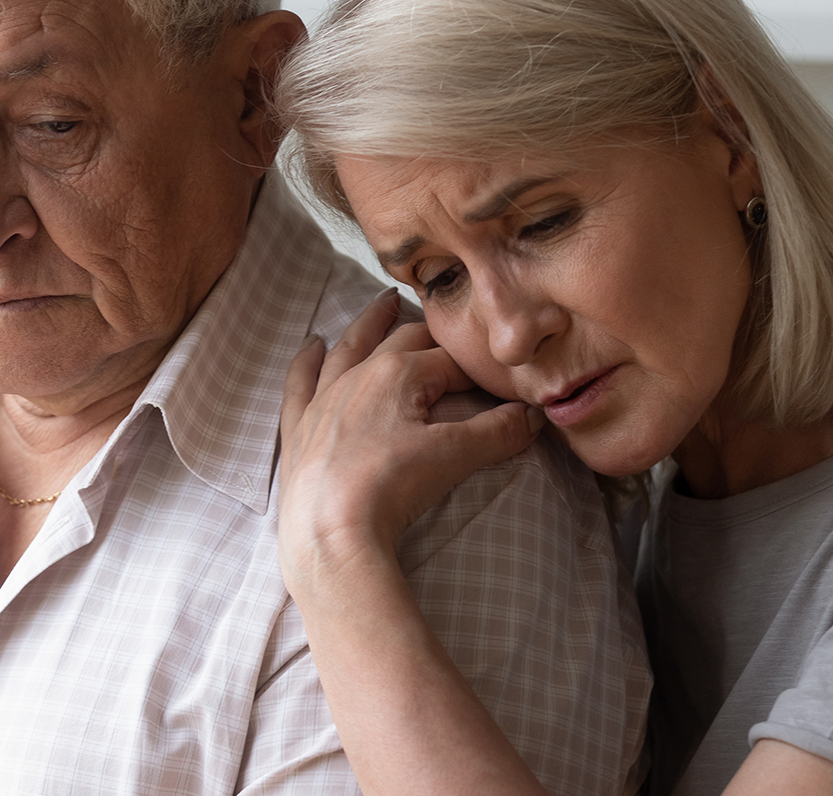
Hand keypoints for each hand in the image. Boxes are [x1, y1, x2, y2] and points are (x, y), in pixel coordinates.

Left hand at [277, 289, 545, 593]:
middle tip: (448, 324)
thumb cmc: (389, 487)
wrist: (329, 530)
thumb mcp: (454, 457)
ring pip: (348, 347)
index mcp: (398, 373)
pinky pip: (301, 381)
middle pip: (401, 341)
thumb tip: (533, 415)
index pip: (450, 360)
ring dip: (369, 324)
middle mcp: (357, 374)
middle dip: (429, 332)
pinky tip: (312, 345)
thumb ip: (498, 431)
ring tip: (384, 302)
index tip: (496, 374)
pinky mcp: (299, 426)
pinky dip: (307, 361)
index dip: (477, 368)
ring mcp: (324, 398)